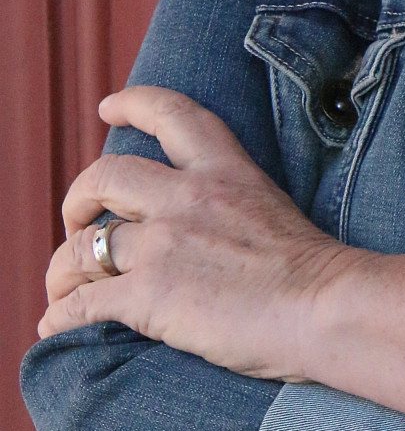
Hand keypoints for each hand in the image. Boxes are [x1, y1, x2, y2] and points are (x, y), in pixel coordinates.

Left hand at [38, 86, 348, 379]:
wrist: (324, 306)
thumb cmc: (314, 272)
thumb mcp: (272, 209)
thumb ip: (231, 206)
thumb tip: (200, 233)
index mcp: (224, 171)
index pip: (173, 115)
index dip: (134, 103)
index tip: (110, 107)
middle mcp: (187, 197)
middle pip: (105, 177)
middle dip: (78, 199)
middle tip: (78, 224)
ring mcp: (165, 244)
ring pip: (84, 247)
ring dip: (62, 270)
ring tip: (62, 288)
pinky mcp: (150, 295)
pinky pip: (83, 303)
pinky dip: (61, 316)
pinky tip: (55, 327)